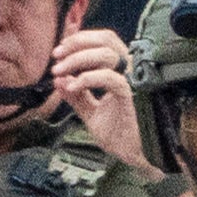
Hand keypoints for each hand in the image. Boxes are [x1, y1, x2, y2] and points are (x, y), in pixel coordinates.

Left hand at [44, 23, 146, 171]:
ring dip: (77, 59)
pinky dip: (86, 79)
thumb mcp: (92, 113)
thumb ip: (77, 97)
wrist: (139, 157)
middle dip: (77, 43)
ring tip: (59, 72)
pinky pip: (110, 78)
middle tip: (56, 56)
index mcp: (122, 71)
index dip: (80, 40)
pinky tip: (72, 88)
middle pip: (106, 39)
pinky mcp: (134, 95)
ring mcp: (134, 81)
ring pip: (106, 54)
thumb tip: (59, 80)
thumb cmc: (122, 135)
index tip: (58, 52)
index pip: (104, 41)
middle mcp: (131, 71)